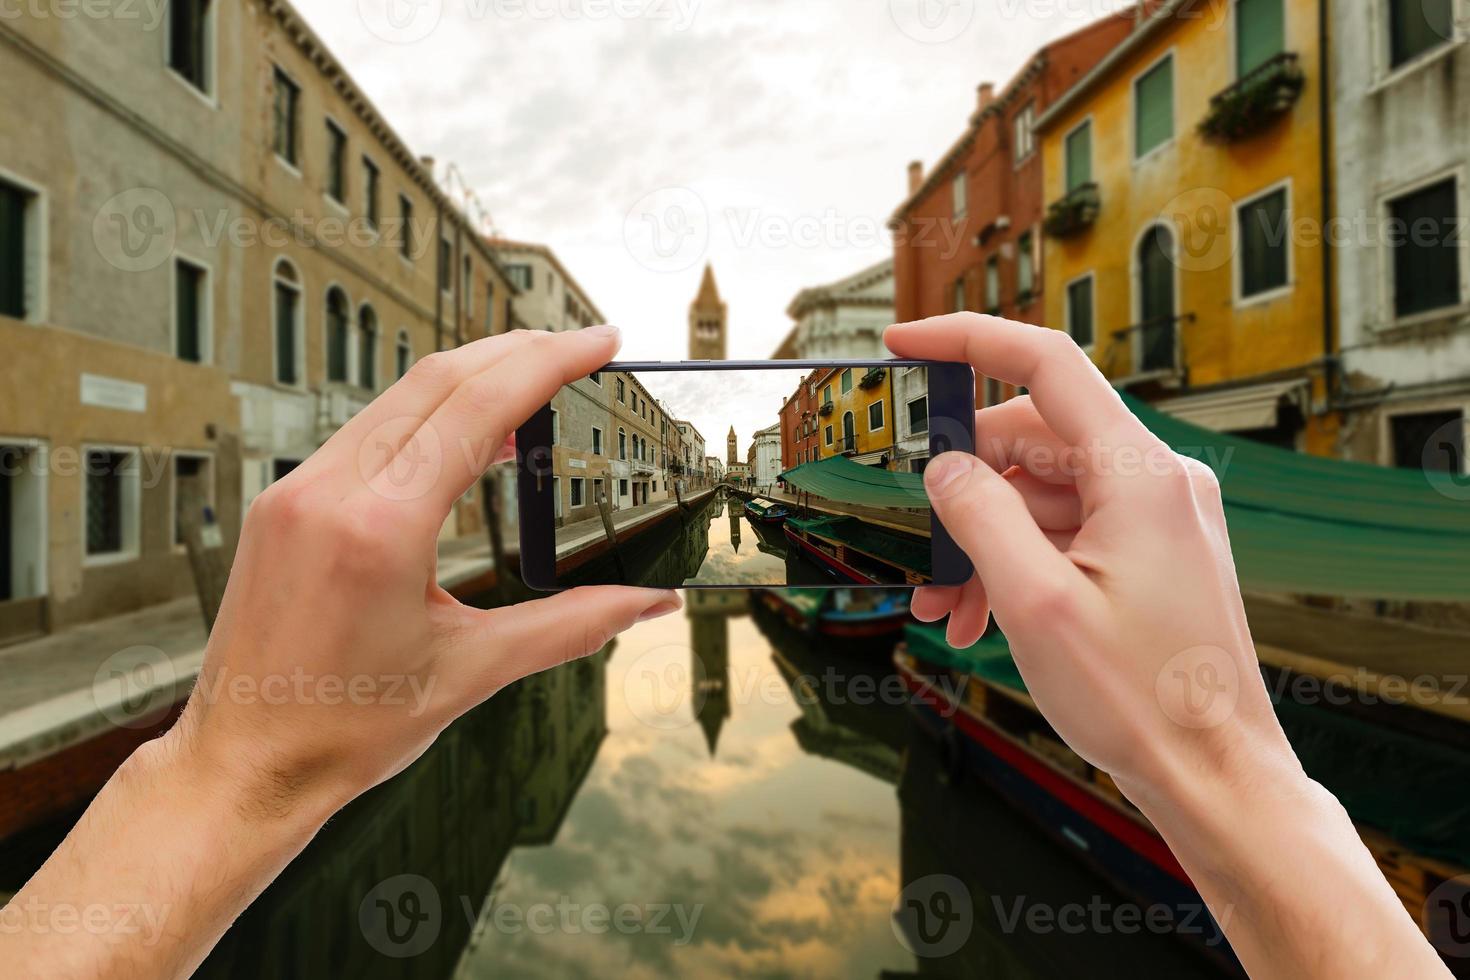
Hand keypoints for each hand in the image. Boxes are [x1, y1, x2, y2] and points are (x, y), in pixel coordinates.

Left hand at [174, 325, 680, 816]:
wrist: (246, 764)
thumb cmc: (344, 729)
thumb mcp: (473, 672)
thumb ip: (572, 626)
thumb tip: (647, 602)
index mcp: (378, 529)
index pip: (478, 407)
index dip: (549, 362)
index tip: (599, 342)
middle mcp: (329, 492)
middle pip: (439, 380)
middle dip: (519, 350)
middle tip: (582, 348)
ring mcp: (298, 492)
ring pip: (399, 397)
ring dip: (473, 376)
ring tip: (536, 383)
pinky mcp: (285, 503)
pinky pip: (366, 430)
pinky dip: (427, 414)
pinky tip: (466, 433)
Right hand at [889, 313, 1282, 798]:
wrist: (1214, 778)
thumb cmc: (1144, 701)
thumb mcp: (1035, 604)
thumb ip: (979, 518)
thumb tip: (943, 468)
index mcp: (1140, 475)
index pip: (1046, 364)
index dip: (968, 340)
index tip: (906, 343)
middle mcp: (1155, 482)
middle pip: (1031, 439)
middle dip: (961, 486)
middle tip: (912, 538)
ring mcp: (1154, 519)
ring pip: (1041, 494)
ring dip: (981, 538)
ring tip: (940, 604)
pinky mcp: (1148, 554)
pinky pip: (1064, 532)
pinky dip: (1016, 561)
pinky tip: (976, 614)